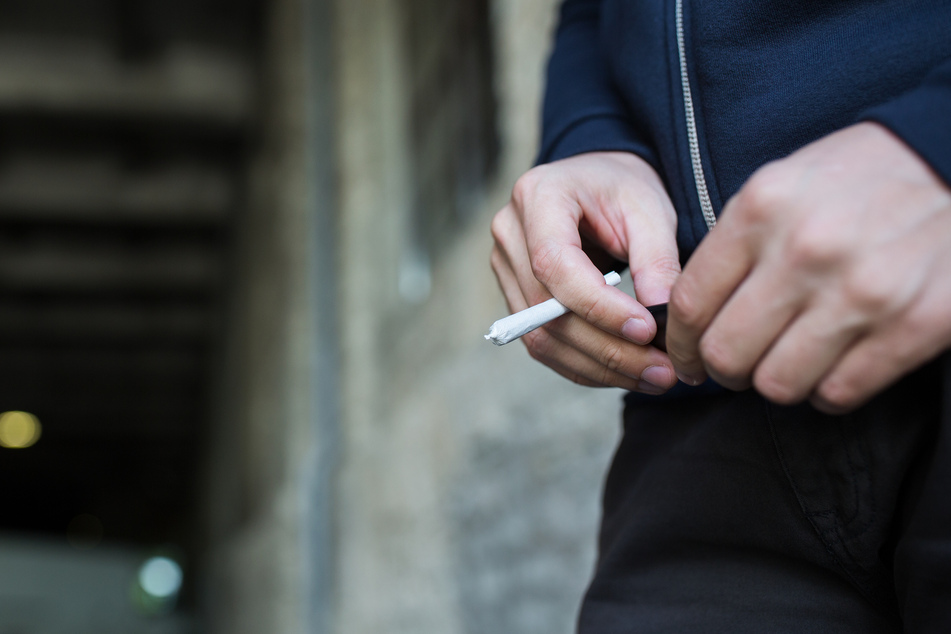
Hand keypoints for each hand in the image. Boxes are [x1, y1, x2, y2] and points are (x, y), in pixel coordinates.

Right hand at [490, 151, 680, 392]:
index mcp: (538, 196)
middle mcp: (510, 234)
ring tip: (654, 378)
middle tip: (663, 372)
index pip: (553, 264)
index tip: (646, 330)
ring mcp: (506, 269)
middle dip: (608, 349)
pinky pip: (545, 344)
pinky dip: (587, 367)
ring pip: (542, 337)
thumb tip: (661, 320)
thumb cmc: (623, 189)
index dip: (598, 305)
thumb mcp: (650, 209)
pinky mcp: (516, 299)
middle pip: (546, 310)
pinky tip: (628, 374)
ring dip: (600, 367)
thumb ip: (657, 260)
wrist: (597, 184)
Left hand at [666, 123, 950, 411]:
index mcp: (762, 208)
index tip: (686, 355)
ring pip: (777, 384)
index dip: (680, 343)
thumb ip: (736, 242)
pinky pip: (838, 393)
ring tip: (789, 362)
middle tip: (736, 365)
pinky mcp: (914, 325)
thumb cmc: (863, 177)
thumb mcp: (786, 184)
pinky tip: (834, 365)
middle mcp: (804, 251)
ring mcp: (861, 292)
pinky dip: (827, 391)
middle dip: (722, 369)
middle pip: (725, 353)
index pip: (690, 303)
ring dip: (776, 382)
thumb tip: (691, 311)